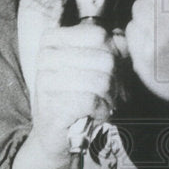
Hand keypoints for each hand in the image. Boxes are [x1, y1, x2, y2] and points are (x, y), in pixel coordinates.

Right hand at [12, 25, 123, 168]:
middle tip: (113, 93)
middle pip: (105, 58)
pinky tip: (98, 114)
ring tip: (105, 103)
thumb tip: (122, 38)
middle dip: (117, 80)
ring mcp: (46, 81)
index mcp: (53, 39)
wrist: (55, 133)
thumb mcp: (91, 66)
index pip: (99, 35)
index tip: (115, 71)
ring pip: (101, 80)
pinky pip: (92, 100)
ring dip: (111, 96)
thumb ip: (108, 48)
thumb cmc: (75, 96)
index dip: (116, 54)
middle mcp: (46, 56)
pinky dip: (103, 110)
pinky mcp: (52, 106)